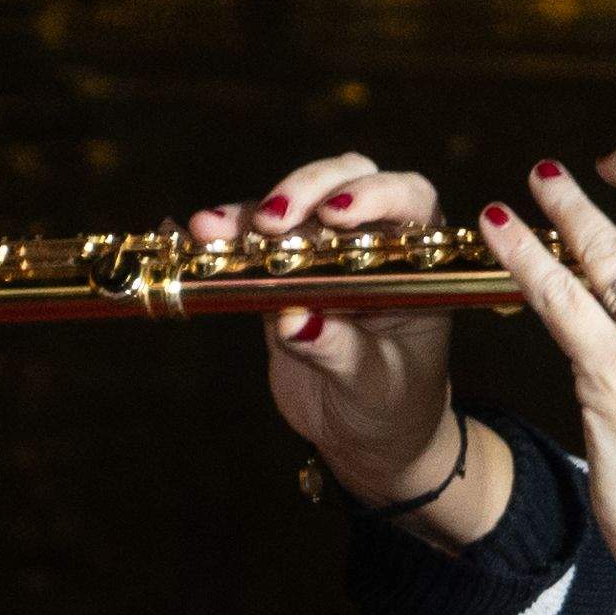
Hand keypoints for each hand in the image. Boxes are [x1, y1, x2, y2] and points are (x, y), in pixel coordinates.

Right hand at [195, 152, 485, 532]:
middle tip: (271, 221)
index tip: (337, 214)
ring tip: (213, 228)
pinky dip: (227, 237)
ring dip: (253, 212)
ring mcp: (326, 252)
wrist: (366, 433)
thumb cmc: (392, 405)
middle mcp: (375, 242)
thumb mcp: (374, 385)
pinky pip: (254, 244)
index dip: (376, 193)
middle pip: (346, 181)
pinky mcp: (283, 273)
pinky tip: (196, 231)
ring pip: (294, 207)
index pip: (409, 201)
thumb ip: (340, 351)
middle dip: (305, 190)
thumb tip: (293, 319)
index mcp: (419, 260)